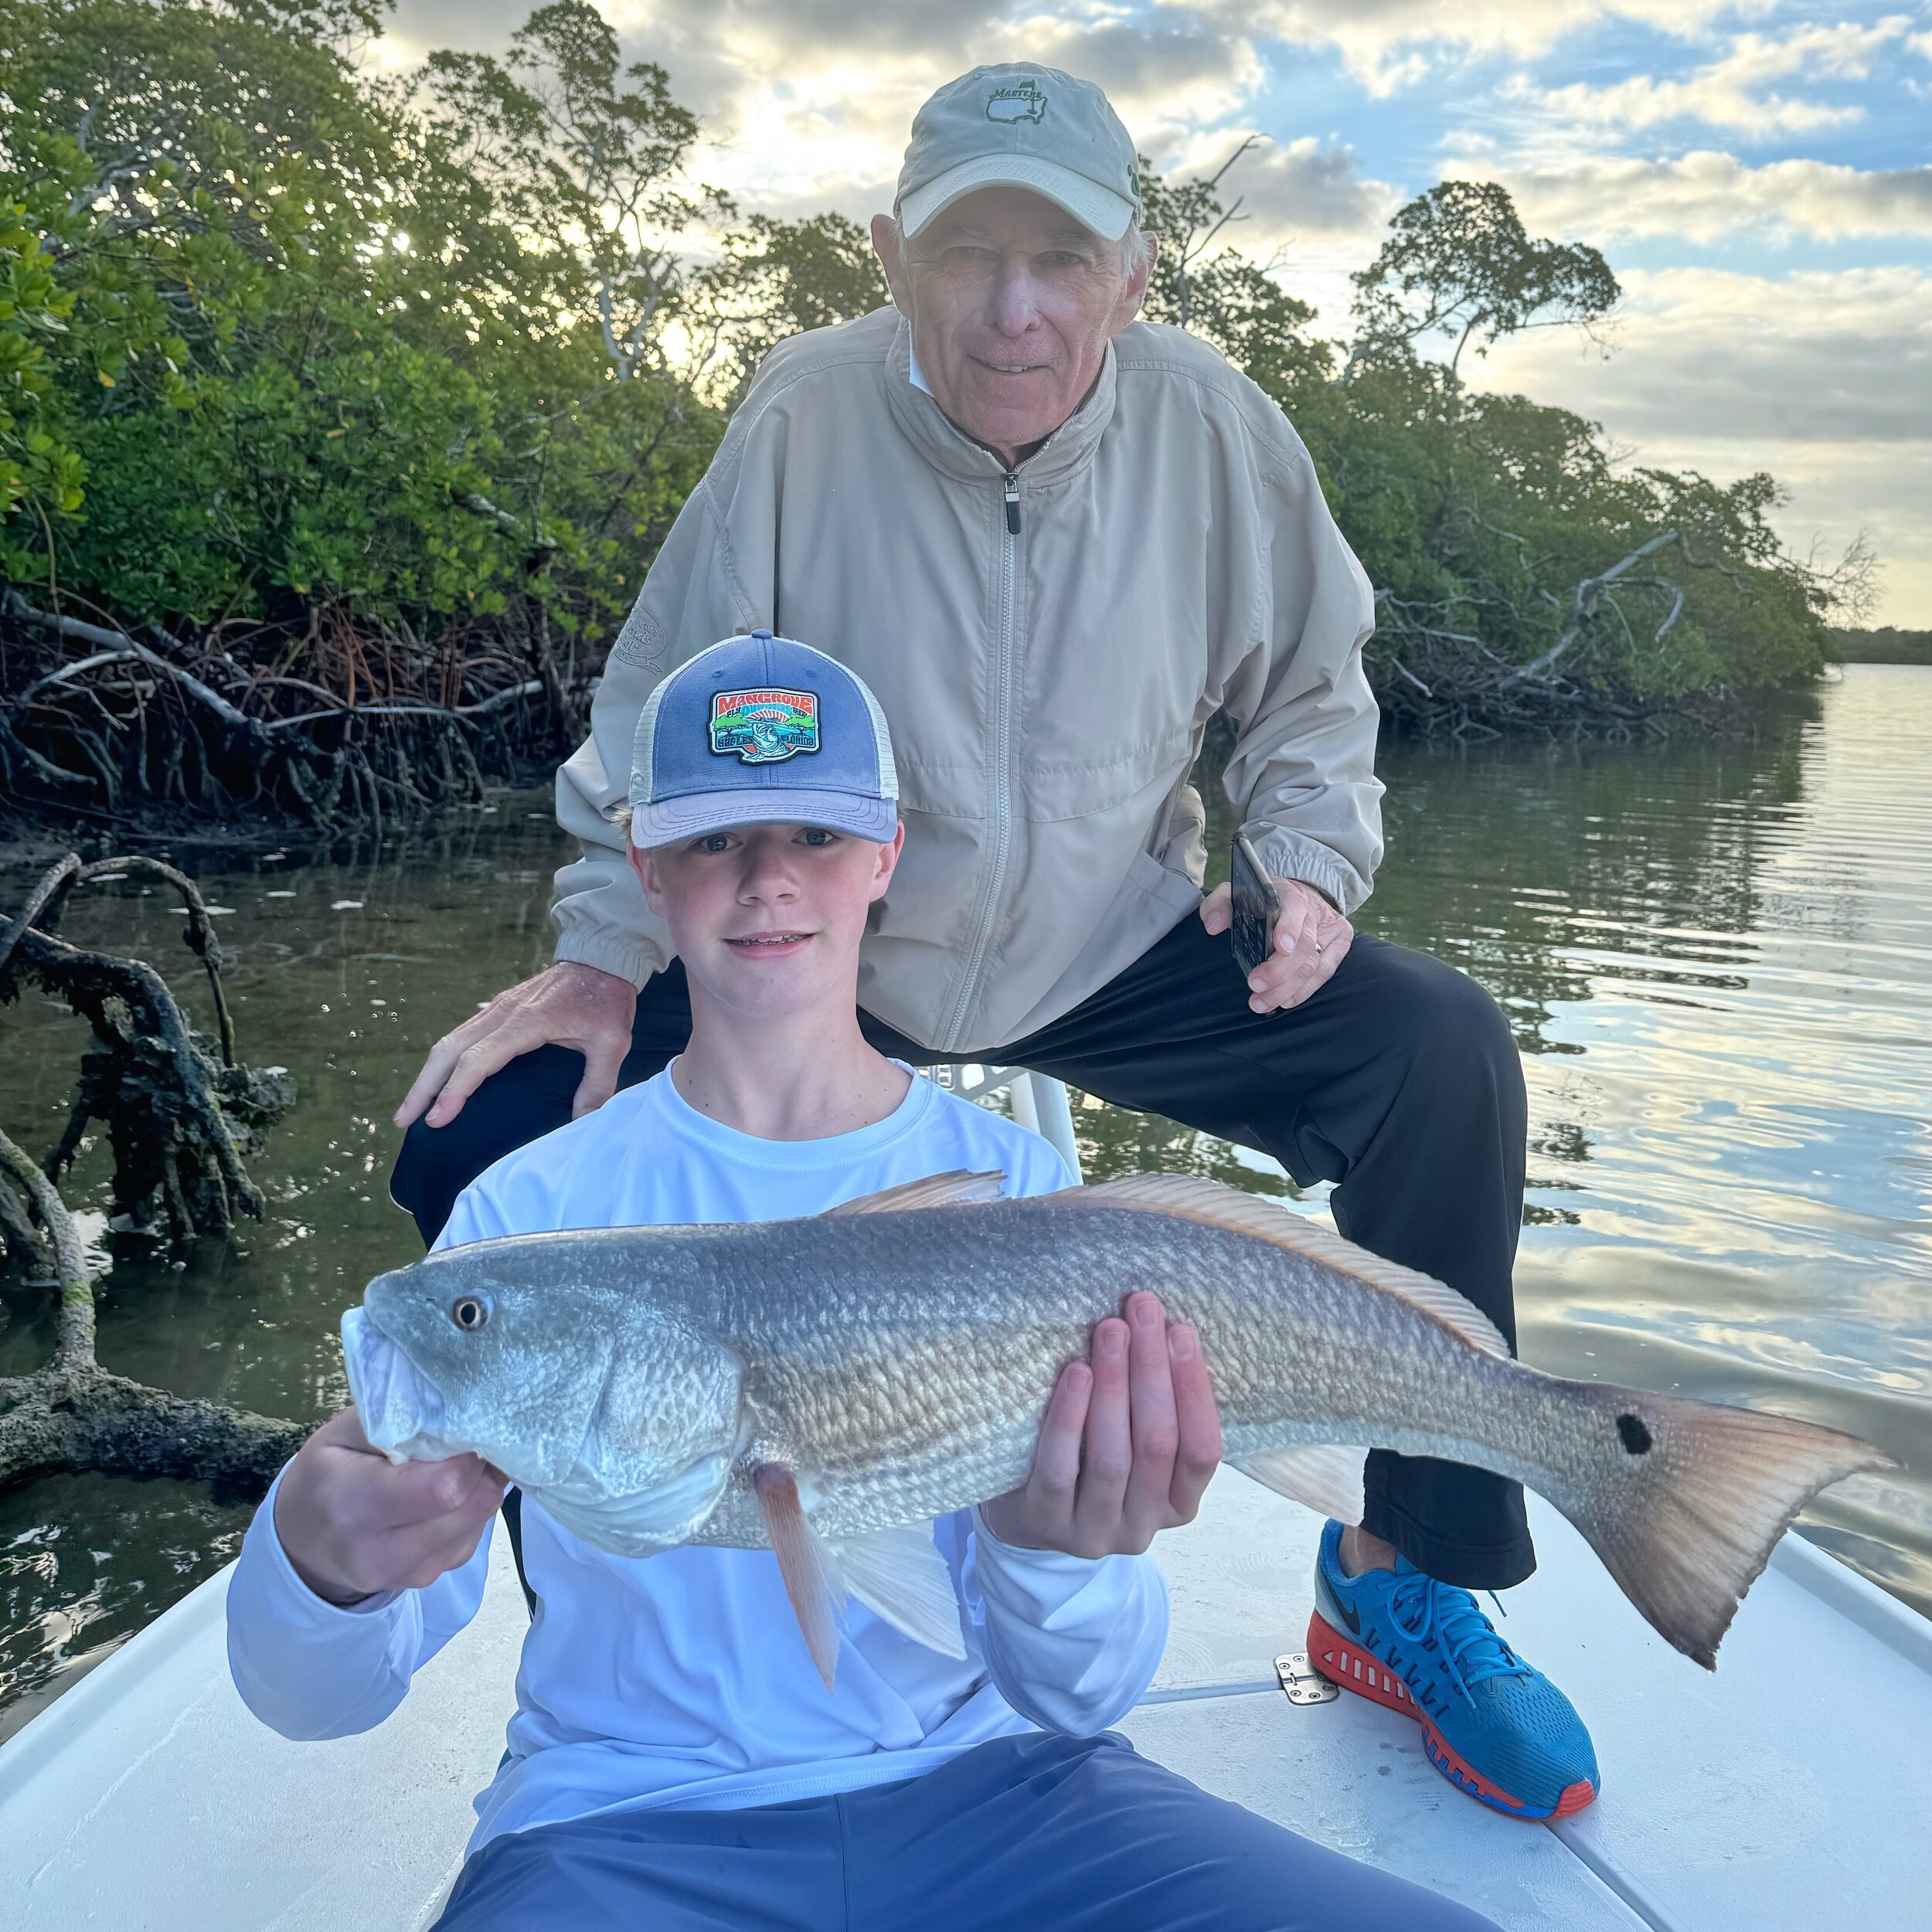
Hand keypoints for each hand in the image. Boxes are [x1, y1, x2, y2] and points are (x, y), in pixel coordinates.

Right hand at [273, 1408, 505, 1605]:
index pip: (445, 1486)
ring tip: (448, 1470)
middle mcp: (378, 1552)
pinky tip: (441, 1500)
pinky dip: (467, 1513)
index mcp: (352, 1504)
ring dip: (477, 1490)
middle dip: (482, 1468)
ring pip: (479, 1523)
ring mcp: (406, 1574)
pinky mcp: (426, 1579)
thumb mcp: (345, 1431)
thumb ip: (400, 1418)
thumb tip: (460, 1413)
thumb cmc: (326, 1473)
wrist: (301, 1542)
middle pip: (472, 1506)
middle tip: (466, 1444)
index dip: (468, 1453)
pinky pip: (470, 1539)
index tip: (464, 1428)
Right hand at [394, 961, 638, 1129]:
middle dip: (423, 1087)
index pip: (478, 1059)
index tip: (437, 1119)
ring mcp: (496, 1008)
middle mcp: (501, 1012)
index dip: (455, 1091)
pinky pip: (462, 1035)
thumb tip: (583, 1122)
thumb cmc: (606, 1000)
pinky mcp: (498, 1008)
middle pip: (448, 1050)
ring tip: (411, 1108)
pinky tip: (439, 1082)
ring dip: (427, 1074)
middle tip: (403, 1120)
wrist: (602, 958)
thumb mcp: (613, 1041)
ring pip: (450, 1041)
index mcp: (525, 1021)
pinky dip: (444, 1060)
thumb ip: (598, 1083)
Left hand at [979, 1292, 1220, 1558]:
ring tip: (1111, 1330)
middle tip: (1143, 1310)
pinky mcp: (1048, 1524)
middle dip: (1152, 1370)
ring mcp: (1096, 1532)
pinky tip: (1076, 1373)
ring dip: (1115, 1386)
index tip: (1181, 1330)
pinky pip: (1061, 1468)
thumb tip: (1161, 1326)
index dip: (1194, 1389)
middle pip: (1158, 1445)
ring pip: (1114, 1458)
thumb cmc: (1087, 1459)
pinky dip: (1070, 1418)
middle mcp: (1143, 1526)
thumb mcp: (1131, 1443)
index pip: (1203, 1450)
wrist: (1022, 1512)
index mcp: (1178, 1504)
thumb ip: (1151, 1407)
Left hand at [1200, 874, 1352, 1013]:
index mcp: (1288, 893)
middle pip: (1304, 945)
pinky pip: (1325, 972)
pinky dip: (1305, 990)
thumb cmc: (1259, 901)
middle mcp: (1313, 909)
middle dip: (1279, 971)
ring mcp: (1329, 927)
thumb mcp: (1234, 894)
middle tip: (1254, 986)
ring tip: (1262, 1003)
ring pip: (1314, 964)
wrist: (1295, 896)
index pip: (1294, 908)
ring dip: (1288, 988)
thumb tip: (1214, 926)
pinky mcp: (1339, 942)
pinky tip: (1287, 1000)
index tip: (1280, 947)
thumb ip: (1218, 905)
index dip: (1289, 928)